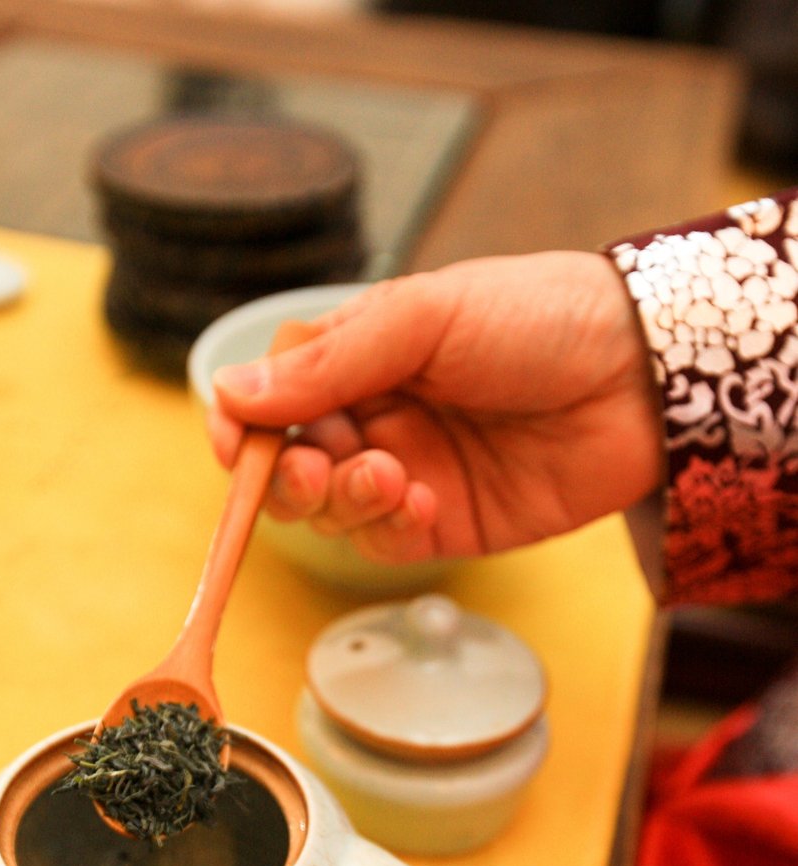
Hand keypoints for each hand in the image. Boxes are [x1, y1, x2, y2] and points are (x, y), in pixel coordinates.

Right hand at [209, 253, 662, 564]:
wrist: (640, 375)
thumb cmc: (539, 318)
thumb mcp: (424, 318)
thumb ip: (328, 362)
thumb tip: (229, 390)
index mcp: (358, 357)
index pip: (270, 399)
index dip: (245, 427)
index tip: (239, 446)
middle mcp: (374, 417)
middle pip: (290, 465)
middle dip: (290, 476)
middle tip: (317, 469)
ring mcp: (408, 473)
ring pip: (332, 511)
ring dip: (345, 500)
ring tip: (391, 475)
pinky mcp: (445, 523)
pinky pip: (384, 544)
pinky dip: (389, 529)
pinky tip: (423, 502)